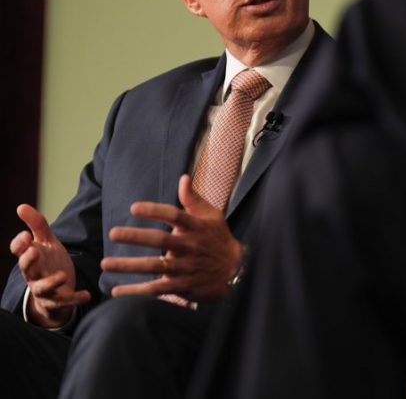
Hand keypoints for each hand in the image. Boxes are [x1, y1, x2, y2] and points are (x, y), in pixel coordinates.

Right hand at [10, 205, 90, 327]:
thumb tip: (21, 206)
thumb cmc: (49, 262)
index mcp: (31, 257)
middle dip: (28, 260)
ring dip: (52, 282)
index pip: (18, 250)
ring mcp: (44, 289)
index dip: (19, 244)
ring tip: (63, 275)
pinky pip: (64, 301)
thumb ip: (37, 225)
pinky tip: (87, 294)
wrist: (57, 291)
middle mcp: (33, 273)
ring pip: (42, 288)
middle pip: (25, 268)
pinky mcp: (58, 301)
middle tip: (34, 250)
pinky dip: (75, 298)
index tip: (27, 235)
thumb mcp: (46, 242)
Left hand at [102, 175, 242, 301]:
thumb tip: (182, 178)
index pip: (174, 215)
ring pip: (155, 266)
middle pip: (161, 240)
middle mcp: (191, 246)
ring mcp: (186, 267)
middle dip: (136, 236)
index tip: (134, 208)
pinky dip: (138, 291)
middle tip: (114, 233)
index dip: (154, 211)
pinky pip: (158, 289)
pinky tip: (118, 291)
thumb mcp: (212, 216)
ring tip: (105, 263)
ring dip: (129, 266)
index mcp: (196, 227)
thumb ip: (194, 199)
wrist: (237, 271)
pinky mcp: (183, 286)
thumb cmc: (219, 239)